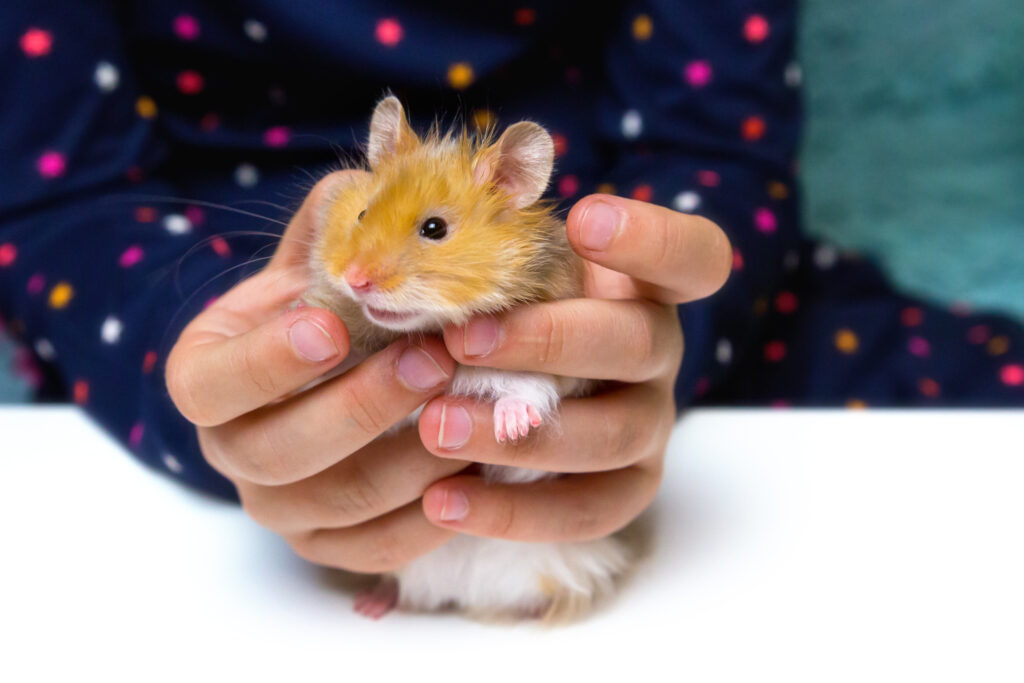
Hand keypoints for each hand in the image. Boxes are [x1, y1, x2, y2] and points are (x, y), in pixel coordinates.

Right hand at [166, 171, 468, 572]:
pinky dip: (436, 512)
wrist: (336, 380)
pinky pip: (383, 546)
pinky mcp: (331, 546)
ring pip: (346, 499)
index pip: (216, 385)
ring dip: (416, 456)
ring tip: (477, 409)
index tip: (331, 326)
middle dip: (364, 406)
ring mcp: (280, 508)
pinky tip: (481, 469)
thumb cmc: (327, 309)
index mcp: (208, 380)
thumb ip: (335, 221)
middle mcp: (231, 452)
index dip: (269, 361)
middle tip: (434, 362)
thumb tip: (373, 177)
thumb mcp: (318, 261)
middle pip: (284, 451)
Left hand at [416, 194, 730, 541]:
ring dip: (522, 433)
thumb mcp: (490, 270)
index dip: (651, 237)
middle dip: (549, 341)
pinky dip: (515, 512)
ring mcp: (649, 423)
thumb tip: (369, 190)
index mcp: (640, 286)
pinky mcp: (626, 489)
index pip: (690, 254)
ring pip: (615, 433)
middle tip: (460, 341)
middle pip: (640, 341)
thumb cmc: (491, 315)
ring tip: (435, 427)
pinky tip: (442, 502)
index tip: (582, 220)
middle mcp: (657, 352)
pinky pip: (588, 510)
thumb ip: (463, 239)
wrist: (500, 405)